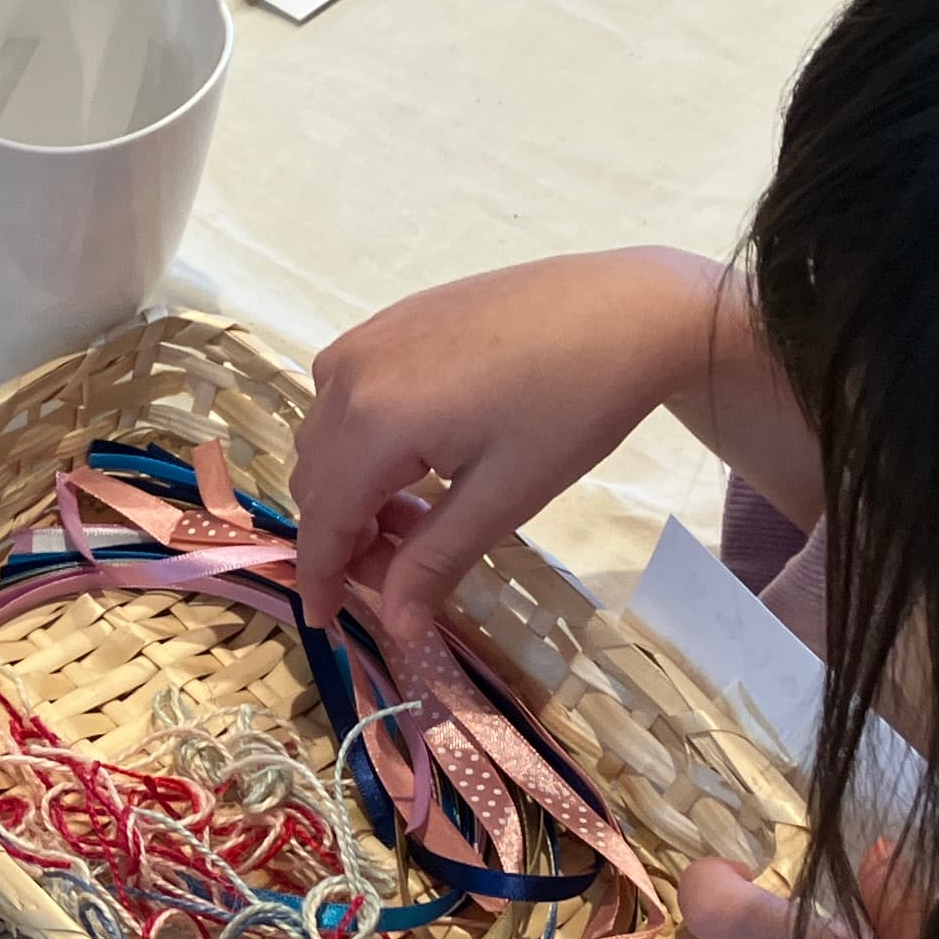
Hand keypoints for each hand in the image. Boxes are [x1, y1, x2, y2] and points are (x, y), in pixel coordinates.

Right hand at [291, 250, 737, 638]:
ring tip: (420, 514)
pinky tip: (419, 458)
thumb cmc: (572, 407)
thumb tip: (395, 629)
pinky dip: (362, 442)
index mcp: (374, 421)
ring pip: (324, 438)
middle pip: (315, 479)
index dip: (320, 576)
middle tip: (404, 569)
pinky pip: (343, 396)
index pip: (324, 518)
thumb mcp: (504, 498)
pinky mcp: (388, 322)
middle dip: (346, 535)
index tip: (326, 621)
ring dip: (353, 489)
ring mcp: (365, 339)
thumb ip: (434, 562)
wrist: (623, 309)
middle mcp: (348, 375)